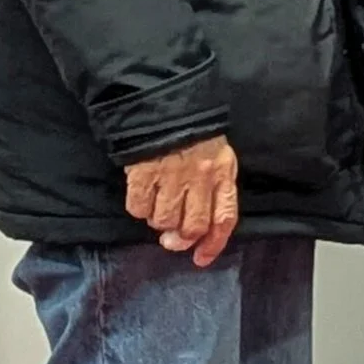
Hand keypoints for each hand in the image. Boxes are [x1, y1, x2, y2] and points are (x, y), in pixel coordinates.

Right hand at [125, 134, 238, 266]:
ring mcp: (171, 176)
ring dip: (159, 222)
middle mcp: (200, 178)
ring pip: (163, 221)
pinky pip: (139, 208)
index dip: (214, 244)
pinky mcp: (143, 173)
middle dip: (181, 240)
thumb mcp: (218, 156)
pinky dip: (139, 209)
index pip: (225, 218)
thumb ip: (216, 188)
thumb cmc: (195, 133)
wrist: (164, 104)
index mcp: (222, 173)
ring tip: (158, 208)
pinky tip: (142, 196)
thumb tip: (203, 227)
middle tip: (171, 240)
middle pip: (192, 226)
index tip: (201, 258)